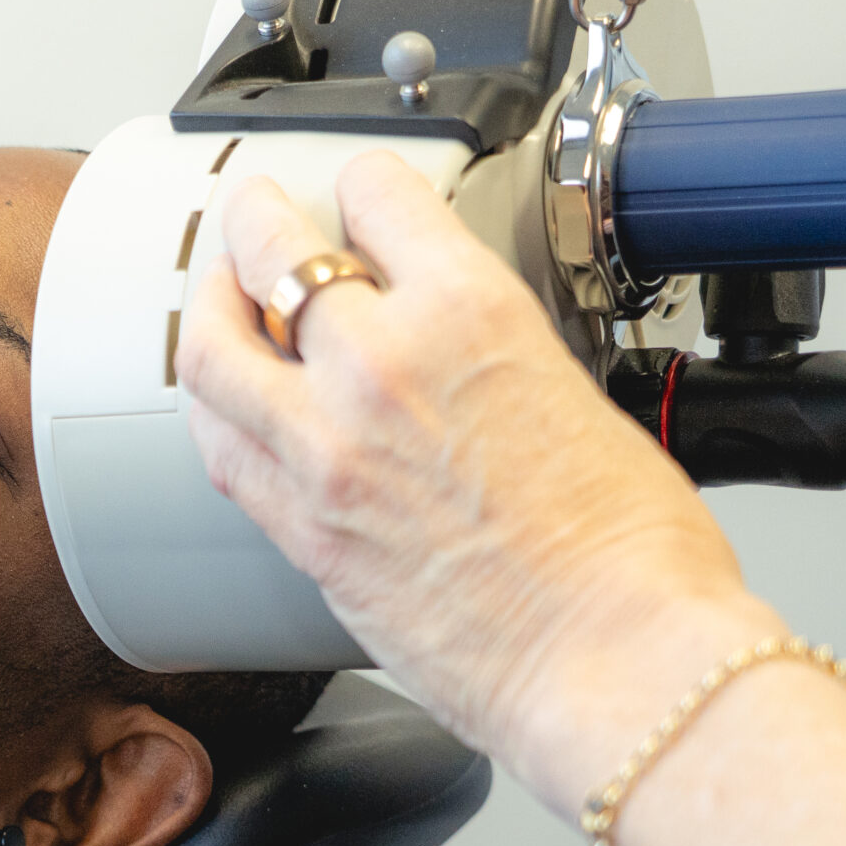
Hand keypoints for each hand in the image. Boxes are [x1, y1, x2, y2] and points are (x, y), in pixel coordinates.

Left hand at [172, 151, 781, 802]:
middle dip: (257, 218)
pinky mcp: (300, 528)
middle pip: (272, 251)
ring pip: (214, 348)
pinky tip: (223, 405)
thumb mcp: (579, 394)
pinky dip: (213, 411)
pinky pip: (219, 449)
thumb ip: (493, 357)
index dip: (364, 185)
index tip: (356, 191)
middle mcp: (381, 367)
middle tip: (255, 211)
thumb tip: (459, 355)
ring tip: (218, 300)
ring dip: (211, 309)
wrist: (618, 659)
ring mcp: (325, 450)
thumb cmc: (635, 553)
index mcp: (470, 313)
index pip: (380, 198)